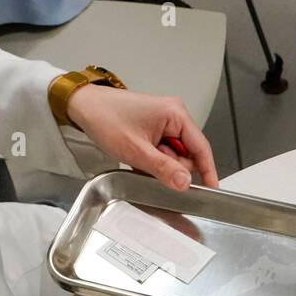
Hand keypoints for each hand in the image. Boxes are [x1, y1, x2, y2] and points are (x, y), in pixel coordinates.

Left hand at [67, 85, 218, 190]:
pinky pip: (163, 152)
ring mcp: (165, 122)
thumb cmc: (106, 118)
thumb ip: (164, 169)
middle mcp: (174, 115)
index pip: (202, 148)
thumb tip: (185, 183)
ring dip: (159, 164)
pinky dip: (153, 160)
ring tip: (138, 158)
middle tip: (149, 165)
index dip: (208, 171)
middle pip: (188, 155)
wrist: (83, 106)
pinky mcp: (155, 128)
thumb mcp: (136, 150)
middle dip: (172, 167)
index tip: (212, 190)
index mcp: (176, 114)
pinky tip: (138, 156)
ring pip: (174, 156)